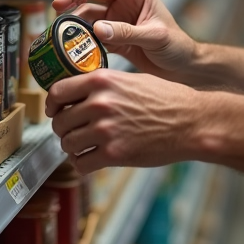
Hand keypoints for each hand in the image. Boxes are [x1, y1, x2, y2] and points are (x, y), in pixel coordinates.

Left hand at [46, 68, 200, 173]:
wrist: (190, 122)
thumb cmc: (166, 99)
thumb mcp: (131, 79)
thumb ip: (103, 85)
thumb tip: (78, 93)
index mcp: (102, 80)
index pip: (58, 92)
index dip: (52, 104)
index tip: (55, 111)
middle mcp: (100, 103)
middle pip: (60, 121)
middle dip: (64, 129)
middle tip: (73, 132)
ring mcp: (106, 130)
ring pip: (68, 144)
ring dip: (72, 148)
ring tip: (84, 146)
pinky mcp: (114, 154)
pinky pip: (81, 164)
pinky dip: (82, 164)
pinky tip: (92, 159)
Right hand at [53, 0, 196, 80]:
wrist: (183, 68)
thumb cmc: (176, 47)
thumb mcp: (154, 37)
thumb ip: (127, 33)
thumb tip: (99, 30)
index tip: (63, 0)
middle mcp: (123, 3)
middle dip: (71, 4)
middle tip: (55, 16)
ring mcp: (116, 20)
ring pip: (87, 18)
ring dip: (74, 25)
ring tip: (61, 36)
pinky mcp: (112, 38)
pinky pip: (91, 36)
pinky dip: (81, 41)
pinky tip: (72, 48)